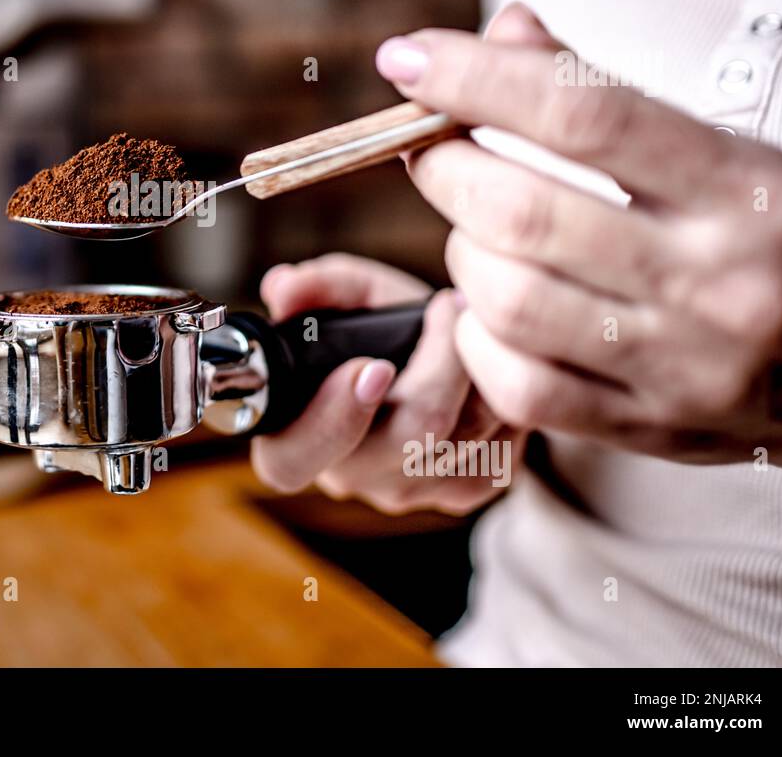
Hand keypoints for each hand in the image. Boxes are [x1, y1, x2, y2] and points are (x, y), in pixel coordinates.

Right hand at [250, 253, 520, 514]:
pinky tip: (489, 366)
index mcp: (292, 438)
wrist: (429, 359)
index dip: (333, 420)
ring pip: (459, 440)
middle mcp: (345, 477)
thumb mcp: (345, 296)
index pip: (294, 459)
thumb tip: (281, 287)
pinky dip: (500, 403)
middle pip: (405, 440)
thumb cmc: (375, 328)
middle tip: (447, 307)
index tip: (372, 367)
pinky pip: (495, 453)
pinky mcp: (458, 494)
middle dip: (439, 367)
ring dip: (476, 370)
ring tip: (472, 316)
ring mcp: (403, 492)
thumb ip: (313, 287)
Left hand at [377, 3, 781, 472]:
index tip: (409, 59)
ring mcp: (686, 367)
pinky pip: (517, 385)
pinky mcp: (653, 430)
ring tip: (476, 230)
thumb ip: (607, 98)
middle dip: (444, 167)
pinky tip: (492, 309)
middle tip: (430, 148)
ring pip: (506, 298)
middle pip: (521, 212)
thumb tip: (503, 33)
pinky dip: (478, 337)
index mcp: (748, 190)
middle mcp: (721, 281)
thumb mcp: (728, 155)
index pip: (582, 114)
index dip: (476, 78)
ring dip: (461, 250)